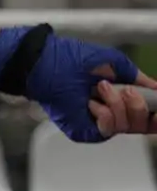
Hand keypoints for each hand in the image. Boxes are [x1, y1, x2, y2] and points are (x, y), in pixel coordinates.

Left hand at [0, 25, 156, 142]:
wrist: (45, 64)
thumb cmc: (72, 59)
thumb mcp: (115, 64)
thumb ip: (139, 79)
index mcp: (120, 99)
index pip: (147, 115)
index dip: (156, 114)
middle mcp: (110, 114)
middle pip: (141, 124)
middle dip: (138, 105)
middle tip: (124, 90)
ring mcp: (96, 124)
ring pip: (125, 127)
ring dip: (118, 105)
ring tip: (100, 89)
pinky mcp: (82, 131)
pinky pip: (106, 131)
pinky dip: (104, 114)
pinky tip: (92, 103)